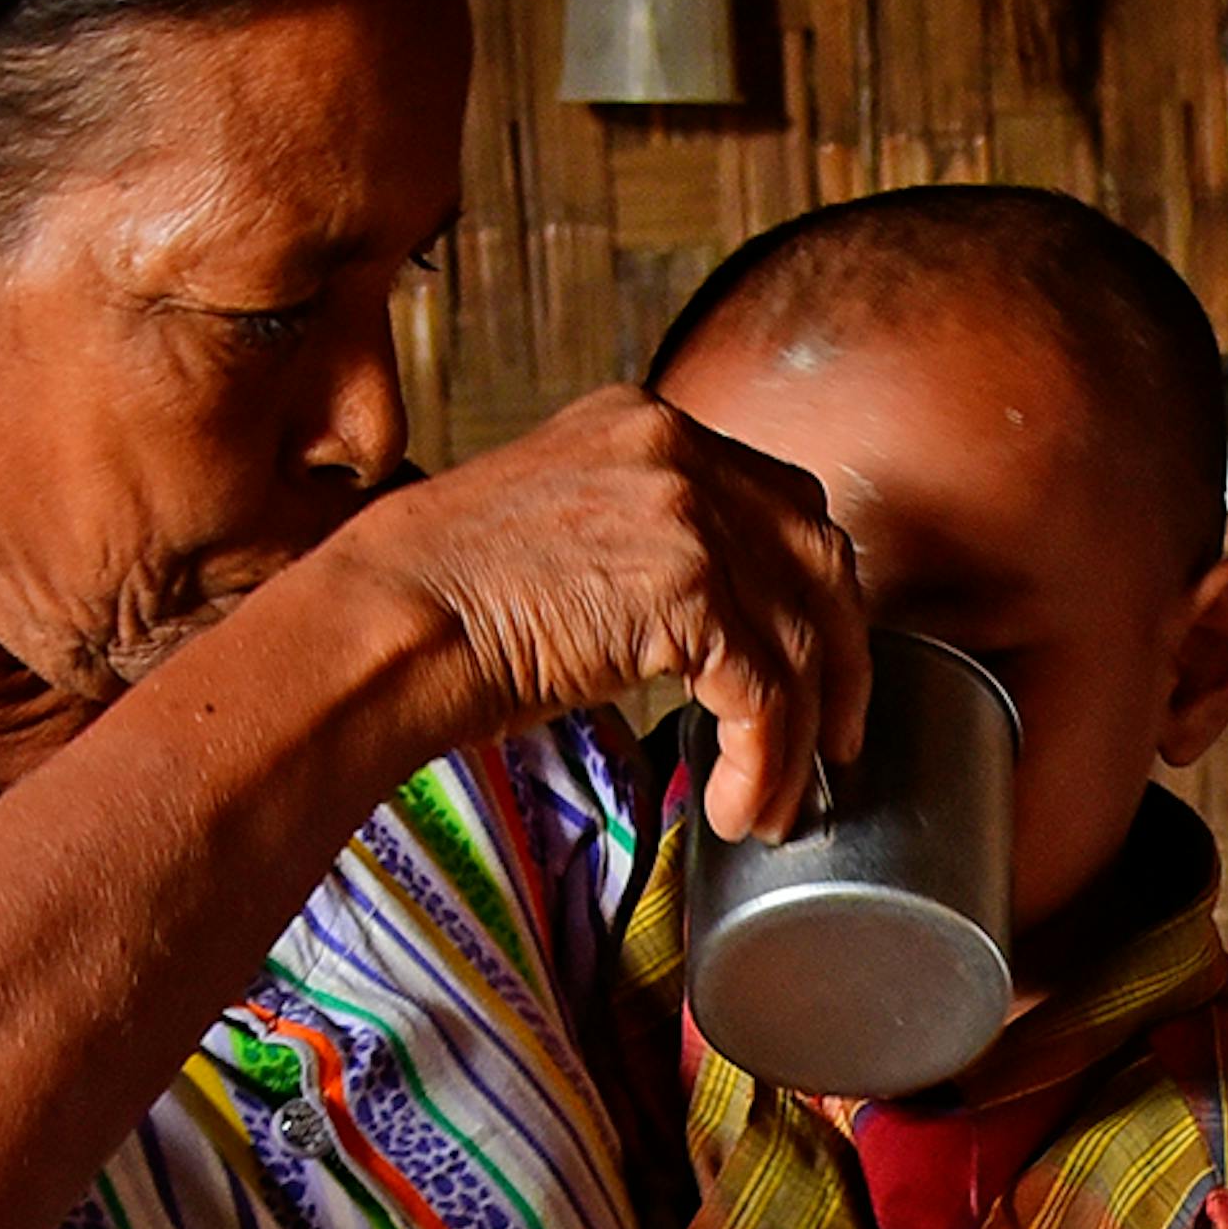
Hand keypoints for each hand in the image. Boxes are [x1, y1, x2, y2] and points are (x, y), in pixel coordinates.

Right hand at [300, 388, 867, 838]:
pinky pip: (764, 694)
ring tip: (773, 802)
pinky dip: (764, 763)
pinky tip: (736, 805)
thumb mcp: (560, 531)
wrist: (386, 620)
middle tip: (834, 739)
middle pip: (818, 558)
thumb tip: (719, 625)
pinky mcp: (686, 589)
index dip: (814, 590)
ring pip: (799, 639)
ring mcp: (687, 514)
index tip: (818, 658)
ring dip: (797, 740)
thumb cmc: (442, 601)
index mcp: (647, 423)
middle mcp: (677, 450)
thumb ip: (642, 542)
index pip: (780, 498)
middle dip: (840, 661)